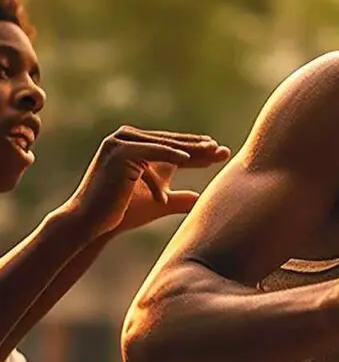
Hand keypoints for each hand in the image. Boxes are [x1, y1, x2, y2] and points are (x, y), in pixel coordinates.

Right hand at [63, 127, 230, 239]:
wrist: (93, 223)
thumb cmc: (123, 214)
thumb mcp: (159, 201)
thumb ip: (178, 198)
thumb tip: (201, 199)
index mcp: (135, 146)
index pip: (172, 147)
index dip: (197, 151)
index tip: (220, 153)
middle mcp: (126, 138)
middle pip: (171, 144)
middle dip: (198, 148)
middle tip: (222, 150)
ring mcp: (121, 142)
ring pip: (164, 146)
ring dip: (189, 149)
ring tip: (212, 152)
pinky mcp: (119, 151)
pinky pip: (151, 152)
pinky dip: (170, 154)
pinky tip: (188, 159)